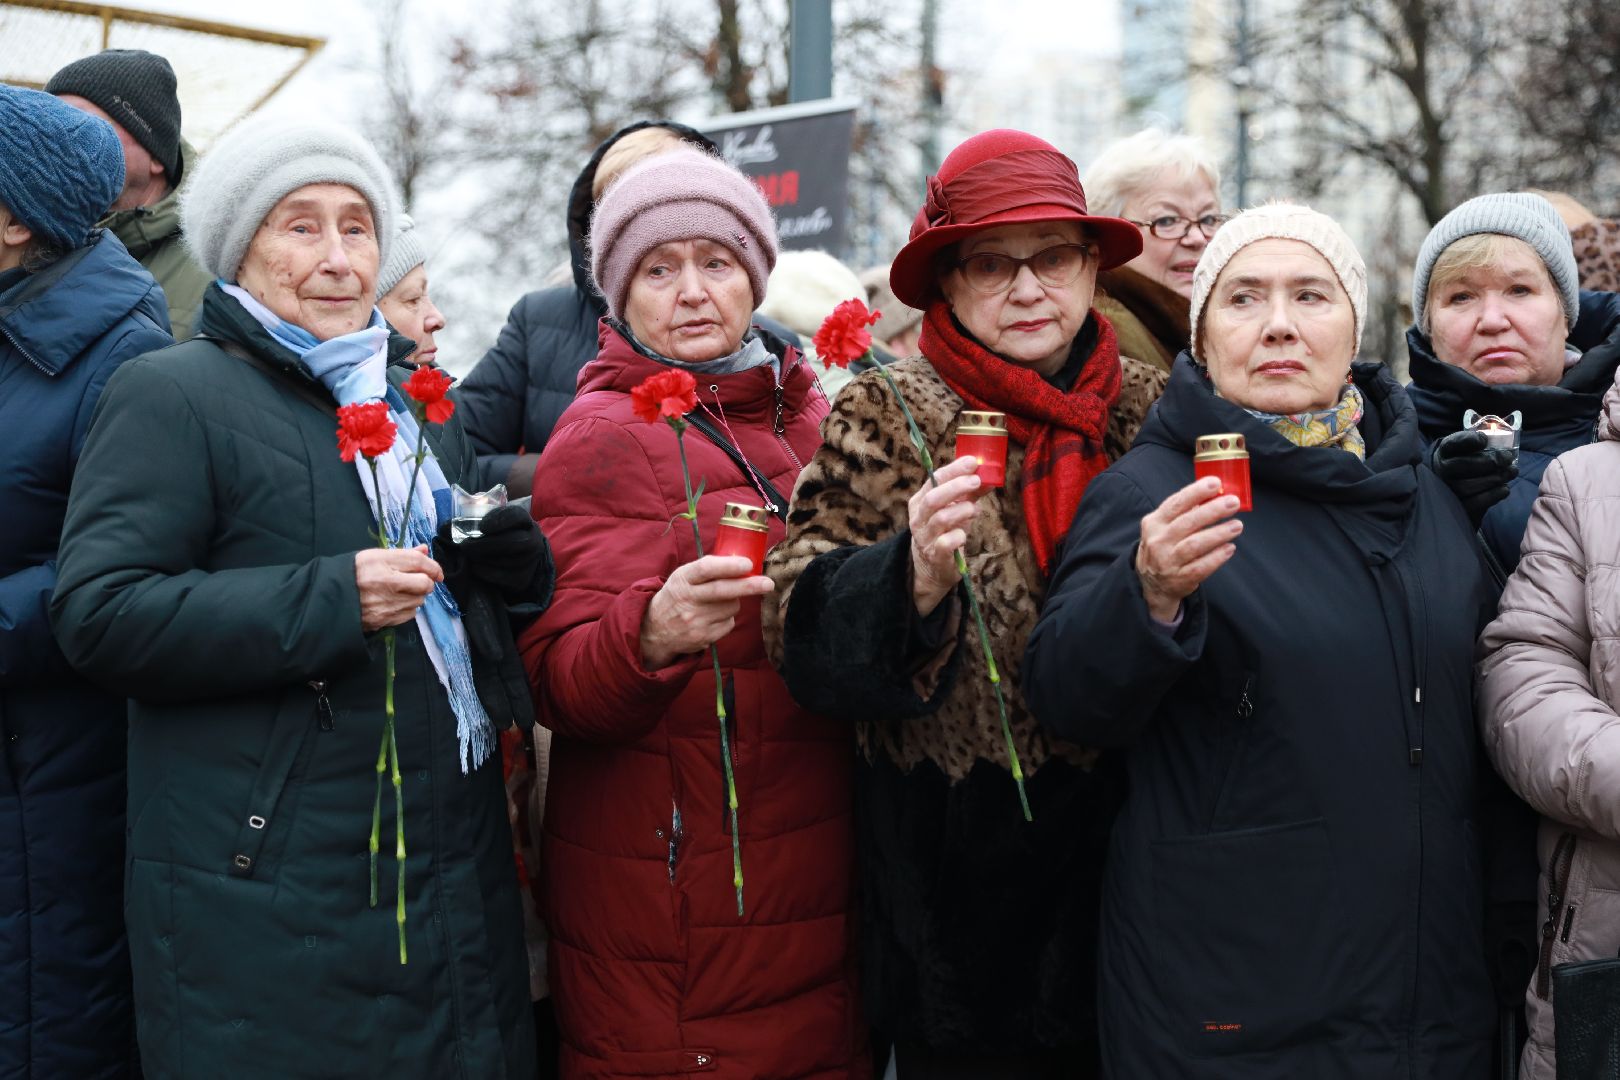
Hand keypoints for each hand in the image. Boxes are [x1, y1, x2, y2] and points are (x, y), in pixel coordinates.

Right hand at [356, 545, 443, 631]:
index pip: (417, 561)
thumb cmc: (353, 573)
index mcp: (379, 561)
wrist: (328, 597)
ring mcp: (384, 603)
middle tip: (420, 582)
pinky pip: (409, 614)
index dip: (433, 566)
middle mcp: (384, 582)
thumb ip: (402, 554)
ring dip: (416, 596)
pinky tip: (395, 603)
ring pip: (419, 600)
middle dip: (427, 583)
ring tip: (402, 592)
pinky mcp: (383, 619)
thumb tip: (425, 550)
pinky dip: (408, 608)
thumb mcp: (374, 556)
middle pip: (424, 583)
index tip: (437, 572)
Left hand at [433, 504, 552, 605]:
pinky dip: (486, 572)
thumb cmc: (499, 536)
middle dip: (486, 545)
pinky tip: (476, 567)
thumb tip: (444, 527)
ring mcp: (530, 561)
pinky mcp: (523, 579)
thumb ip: (474, 520)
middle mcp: (533, 540)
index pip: (515, 516)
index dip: (498, 521)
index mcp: (524, 521)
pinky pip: (503, 577)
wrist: (518, 558)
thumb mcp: (492, 524)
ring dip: (484, 559)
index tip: (481, 527)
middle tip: (465, 546)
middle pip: (513, 542)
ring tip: (469, 556)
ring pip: (508, 561)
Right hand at [640, 555, 773, 670]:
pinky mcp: (702, 637)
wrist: (655, 629)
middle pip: (722, 591)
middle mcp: (687, 599)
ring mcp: (694, 620)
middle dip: (749, 586)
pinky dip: (727, 618)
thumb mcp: (684, 577)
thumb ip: (708, 569)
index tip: (748, 564)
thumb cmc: (678, 596)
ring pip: (731, 607)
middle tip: (768, 583)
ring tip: (719, 602)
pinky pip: (729, 623)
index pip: (706, 569)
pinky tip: (713, 617)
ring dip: (734, 602)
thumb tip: (744, 562)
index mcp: (683, 578)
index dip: (729, 566)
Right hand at [910, 455, 981, 616]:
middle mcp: (919, 518)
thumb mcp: (955, 508)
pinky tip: (964, 534)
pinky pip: (945, 543)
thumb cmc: (945, 530)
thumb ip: (970, 493)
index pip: (934, 480)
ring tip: (975, 509)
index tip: (972, 461)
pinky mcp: (935, 555)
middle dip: (956, 487)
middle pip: (933, 498)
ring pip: (941, 519)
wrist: (932, 566)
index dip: (954, 470)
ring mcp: (925, 537)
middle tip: (976, 481)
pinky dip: (958, 536)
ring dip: (963, 510)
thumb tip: (989, 476)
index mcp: (920, 501)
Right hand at [1135, 477, 1241, 621]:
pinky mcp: (1180, 579)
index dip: (1196, 492)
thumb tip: (1215, 494)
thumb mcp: (1163, 527)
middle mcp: (1159, 541)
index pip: (1175, 503)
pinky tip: (1229, 548)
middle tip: (1233, 502)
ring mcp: (1168, 561)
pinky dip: (1217, 557)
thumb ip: (1184, 512)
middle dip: (1213, 511)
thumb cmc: (1164, 547)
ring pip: (1195, 545)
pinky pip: (1201, 567)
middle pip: (1187, 523)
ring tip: (1237, 525)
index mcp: (1154, 523)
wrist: (1152, 584)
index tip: (1215, 483)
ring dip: (1218, 533)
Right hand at [1430, 429, 1516, 528]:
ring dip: (1495, 478)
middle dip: (1489, 461)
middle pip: (1462, 465)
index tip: (1484, 440)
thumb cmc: (1468, 464)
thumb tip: (1504, 447)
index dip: (1468, 441)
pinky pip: (1474, 503)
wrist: (1455, 487)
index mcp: (1444, 452)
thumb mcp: (1469, 450)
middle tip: (1507, 458)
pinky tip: (1504, 489)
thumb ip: (1482, 445)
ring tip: (1511, 472)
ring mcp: (1447, 490)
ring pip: (1468, 486)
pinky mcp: (1457, 507)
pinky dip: (1493, 495)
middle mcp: (1441, 471)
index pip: (1452, 444)